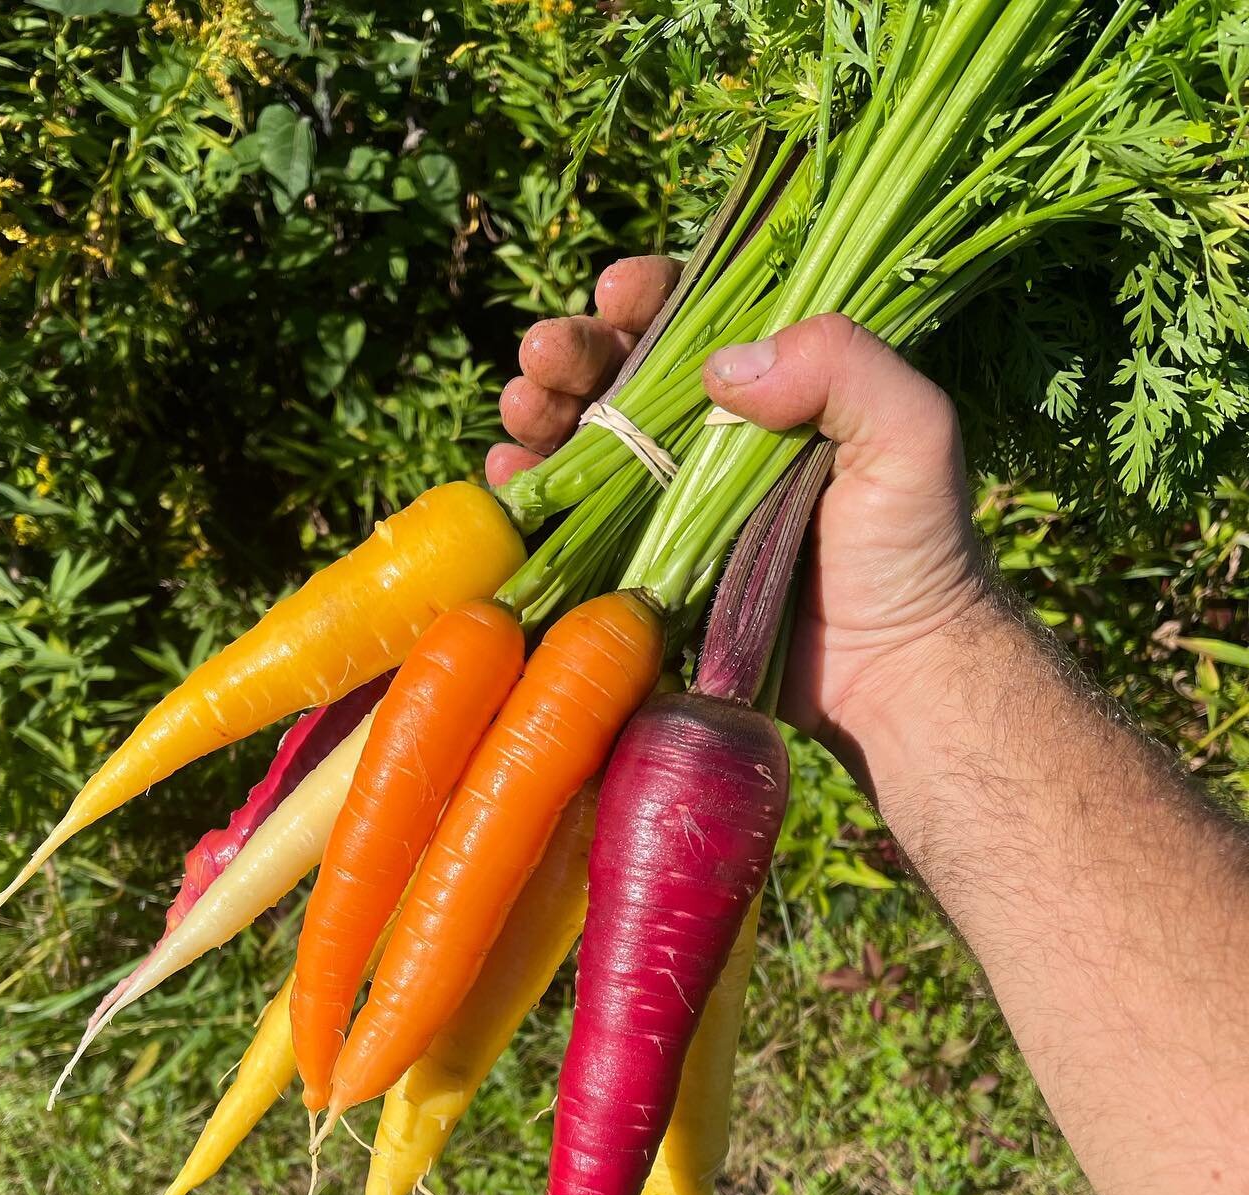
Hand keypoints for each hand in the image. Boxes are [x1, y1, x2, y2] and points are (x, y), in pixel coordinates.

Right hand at [493, 262, 988, 763]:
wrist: (893, 673)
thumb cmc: (915, 549)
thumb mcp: (910, 433)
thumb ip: (843, 365)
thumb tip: (721, 367)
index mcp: (774, 387)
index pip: (696, 318)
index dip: (648, 296)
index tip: (619, 293)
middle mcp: (715, 438)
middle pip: (623, 374)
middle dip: (574, 351)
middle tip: (544, 355)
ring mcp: (675, 506)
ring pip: (588, 441)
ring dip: (542, 414)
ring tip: (521, 409)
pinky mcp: (647, 570)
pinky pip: (576, 525)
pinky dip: (534, 495)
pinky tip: (508, 476)